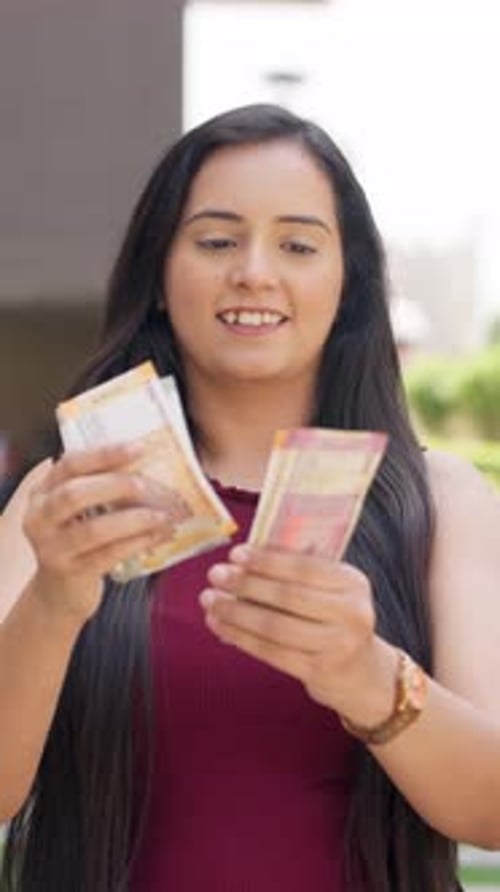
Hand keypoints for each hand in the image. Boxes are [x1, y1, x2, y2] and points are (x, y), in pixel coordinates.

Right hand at [23, 443, 171, 623]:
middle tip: (150, 485)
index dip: (104, 454)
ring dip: (135, 519)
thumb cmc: (79, 540)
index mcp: (42, 492)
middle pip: (75, 494)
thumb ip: (99, 486)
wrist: (60, 591)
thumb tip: (149, 462)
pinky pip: (109, 554)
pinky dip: (139, 542)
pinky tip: (160, 535)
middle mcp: (39, 518)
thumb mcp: (78, 510)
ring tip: (164, 514)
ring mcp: (52, 548)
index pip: (70, 464)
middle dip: (117, 486)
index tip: (139, 447)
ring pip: (95, 529)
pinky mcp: (71, 572)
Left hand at [201, 544, 397, 724]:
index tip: (236, 554)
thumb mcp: (331, 591)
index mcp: (353, 583)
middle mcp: (351, 613)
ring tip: (210, 601)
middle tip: (215, 575)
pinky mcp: (318, 672)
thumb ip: (298, 574)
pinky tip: (220, 626)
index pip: (305, 567)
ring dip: (235, 612)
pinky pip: (270, 651)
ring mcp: (336, 646)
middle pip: (287, 596)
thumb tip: (242, 560)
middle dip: (246, 584)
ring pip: (274, 626)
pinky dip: (240, 637)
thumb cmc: (335, 621)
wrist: (360, 673)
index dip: (267, 561)